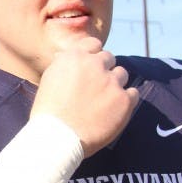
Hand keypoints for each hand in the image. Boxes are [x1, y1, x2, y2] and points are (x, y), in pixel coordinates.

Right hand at [31, 36, 138, 156]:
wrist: (57, 138)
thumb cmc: (48, 112)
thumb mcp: (50, 79)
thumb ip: (64, 65)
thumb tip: (68, 56)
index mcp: (74, 56)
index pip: (94, 44)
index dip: (93, 55)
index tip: (91, 67)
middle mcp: (95, 64)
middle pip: (109, 58)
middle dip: (104, 70)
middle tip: (97, 88)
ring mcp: (112, 81)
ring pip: (122, 74)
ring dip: (115, 84)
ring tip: (104, 101)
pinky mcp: (124, 100)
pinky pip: (133, 93)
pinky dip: (126, 100)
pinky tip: (114, 110)